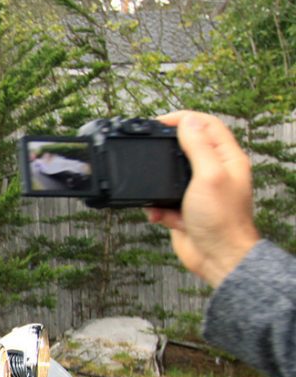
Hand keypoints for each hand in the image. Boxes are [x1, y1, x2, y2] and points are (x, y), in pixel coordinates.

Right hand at [144, 111, 260, 287]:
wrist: (217, 257)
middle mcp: (214, 172)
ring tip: (156, 193)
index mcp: (228, 158)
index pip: (207, 125)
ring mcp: (198, 191)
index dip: (184, 119)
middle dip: (165, 151)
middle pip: (186, 148)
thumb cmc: (222, 220)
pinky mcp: (183, 208)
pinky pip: (162, 200)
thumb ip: (198, 146)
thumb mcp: (209, 175)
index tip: (160, 122)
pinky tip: (160, 215)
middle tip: (148, 150)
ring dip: (157, 185)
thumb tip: (188, 122)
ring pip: (169, 176)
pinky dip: (156, 207)